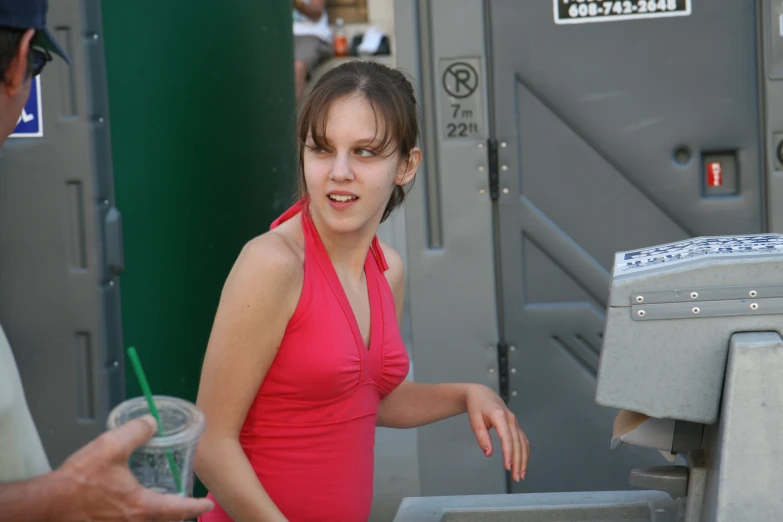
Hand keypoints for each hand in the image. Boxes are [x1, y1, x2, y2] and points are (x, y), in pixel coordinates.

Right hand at [56, 415, 213, 520]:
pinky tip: (132, 504)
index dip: (195, 506)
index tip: (208, 504)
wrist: (47, 504)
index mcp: (140, 507)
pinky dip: (139, 516)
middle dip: (178, 513)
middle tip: (187, 504)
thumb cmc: (79, 479)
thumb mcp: (111, 446)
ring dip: (158, 515)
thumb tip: (152, 423)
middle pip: (164, 521)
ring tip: (164, 504)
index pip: (177, 509)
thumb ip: (136, 432)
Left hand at [465, 384, 529, 481]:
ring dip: (523, 460)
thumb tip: (488, 453)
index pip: (507, 438)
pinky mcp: (515, 425)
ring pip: (523, 443)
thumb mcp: (475, 421)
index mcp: (500, 416)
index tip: (508, 467)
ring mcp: (515, 422)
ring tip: (520, 474)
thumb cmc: (477, 406)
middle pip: (518, 443)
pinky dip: (524, 452)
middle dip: (518, 461)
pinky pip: (523, 440)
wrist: (481, 394)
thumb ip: (482, 437)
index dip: (509, 453)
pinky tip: (523, 463)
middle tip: (516, 477)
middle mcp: (511, 419)